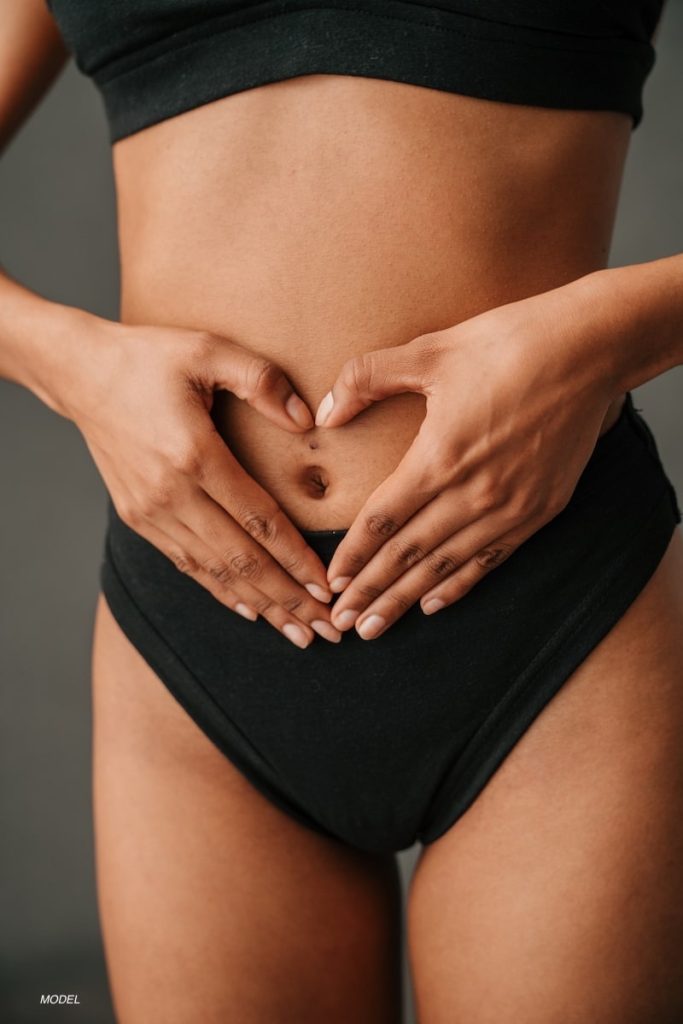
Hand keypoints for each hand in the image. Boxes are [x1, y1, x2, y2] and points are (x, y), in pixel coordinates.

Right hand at [63, 317, 340, 647]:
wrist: (79, 374)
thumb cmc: (148, 358)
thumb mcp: (208, 349)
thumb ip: (262, 380)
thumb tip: (307, 420)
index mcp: (194, 455)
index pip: (259, 521)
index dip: (297, 560)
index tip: (329, 588)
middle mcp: (171, 493)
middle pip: (241, 560)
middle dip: (288, 600)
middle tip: (328, 630)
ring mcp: (151, 511)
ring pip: (215, 572)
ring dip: (260, 606)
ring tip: (298, 633)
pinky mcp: (139, 518)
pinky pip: (187, 565)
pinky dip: (221, 591)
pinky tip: (250, 610)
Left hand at [314, 281, 618, 638]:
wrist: (589, 349)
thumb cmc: (507, 343)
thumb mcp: (428, 350)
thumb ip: (367, 378)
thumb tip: (324, 411)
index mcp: (439, 456)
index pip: (383, 521)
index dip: (353, 555)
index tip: (330, 582)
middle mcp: (473, 493)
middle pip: (409, 554)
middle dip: (371, 592)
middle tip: (340, 623)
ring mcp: (510, 507)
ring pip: (446, 566)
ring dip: (407, 599)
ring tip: (375, 629)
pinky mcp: (539, 510)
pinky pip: (491, 559)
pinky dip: (460, 584)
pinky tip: (435, 603)